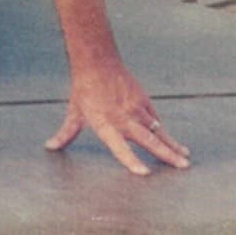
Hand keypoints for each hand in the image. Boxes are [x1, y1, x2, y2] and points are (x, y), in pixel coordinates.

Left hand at [44, 61, 190, 175]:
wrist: (97, 61)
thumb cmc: (84, 89)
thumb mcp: (74, 113)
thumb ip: (66, 133)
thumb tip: (50, 147)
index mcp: (106, 124)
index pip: (120, 147)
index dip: (132, 160)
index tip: (145, 173)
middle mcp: (124, 118)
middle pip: (149, 140)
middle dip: (167, 155)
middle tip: (183, 167)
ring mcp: (136, 109)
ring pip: (158, 130)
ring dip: (172, 145)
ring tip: (185, 158)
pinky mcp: (144, 101)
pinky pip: (156, 120)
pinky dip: (164, 131)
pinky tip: (172, 142)